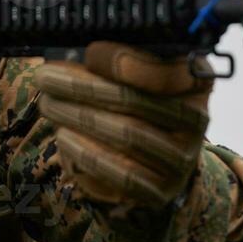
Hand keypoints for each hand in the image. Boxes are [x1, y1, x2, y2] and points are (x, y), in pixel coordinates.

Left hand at [35, 42, 212, 210]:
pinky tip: (63, 136)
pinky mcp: (161, 189)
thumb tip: (83, 54)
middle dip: (82, 87)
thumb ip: (116, 60)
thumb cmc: (138, 100)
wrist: (156, 156)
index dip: (125, 61)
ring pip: (126, 135)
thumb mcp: (136, 72)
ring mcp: (181, 159)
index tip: (88, 52)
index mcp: (195, 81)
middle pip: (134, 102)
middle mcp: (197, 121)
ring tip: (48, 103)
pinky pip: (121, 173)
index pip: (166, 71)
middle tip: (45, 77)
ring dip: (78, 117)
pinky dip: (87, 153)